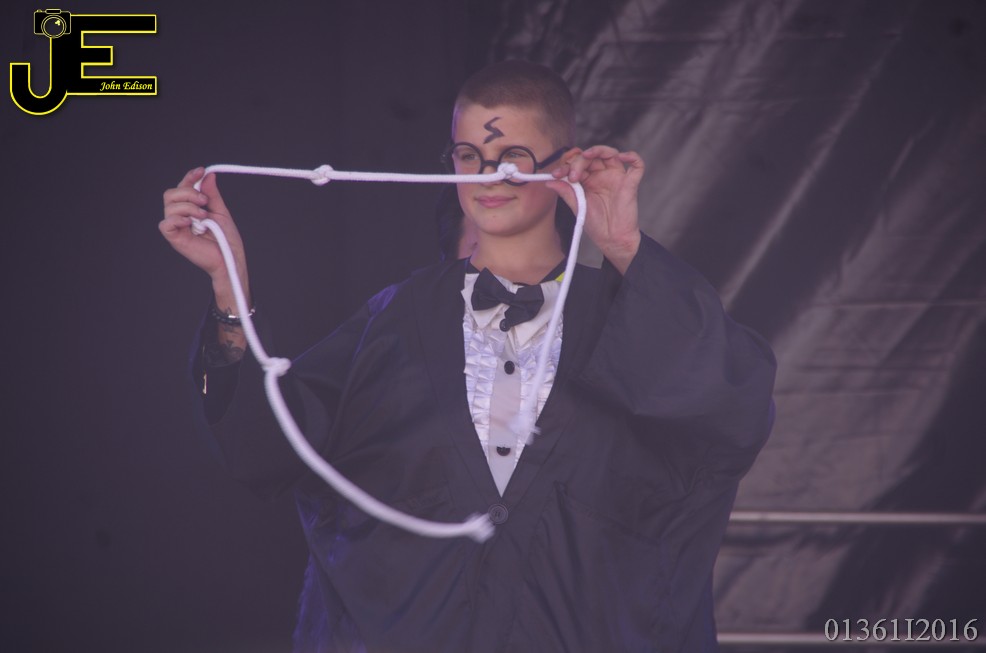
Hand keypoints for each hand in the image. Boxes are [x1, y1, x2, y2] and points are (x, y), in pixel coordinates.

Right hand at [159, 167, 250, 308]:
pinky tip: (191, 222)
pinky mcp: (175, 239)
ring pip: (170, 206)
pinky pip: (166, 224)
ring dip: (189, 206)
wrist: (231, 258)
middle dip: (188, 192)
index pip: (182, 188)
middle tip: (205, 201)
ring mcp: (177, 227)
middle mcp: (181, 216)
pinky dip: (178, 219)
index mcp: (190, 209)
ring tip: (204, 216)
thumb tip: (208, 175)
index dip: (189, 177)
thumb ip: (212, 195)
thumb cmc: (227, 239)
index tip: (201, 171)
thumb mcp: (220, 212)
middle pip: (171, 194)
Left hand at [547, 146, 643, 273]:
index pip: (578, 164)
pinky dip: (632, 156)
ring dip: (598, 150)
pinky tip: (622, 156)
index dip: (566, 165)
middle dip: (579, 161)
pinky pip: (637, 165)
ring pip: (610, 153)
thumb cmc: (596, 225)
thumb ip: (566, 192)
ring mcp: (616, 178)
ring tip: (586, 157)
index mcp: (588, 180)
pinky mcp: (630, 184)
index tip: (556, 174)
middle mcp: (602, 176)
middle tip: (572, 176)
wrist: (611, 240)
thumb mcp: (577, 206)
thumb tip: (549, 181)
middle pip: (592, 157)